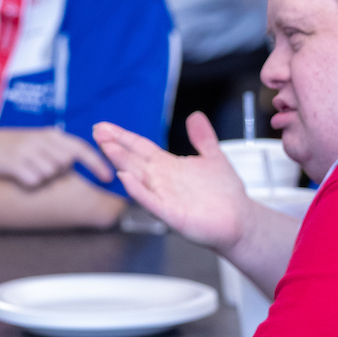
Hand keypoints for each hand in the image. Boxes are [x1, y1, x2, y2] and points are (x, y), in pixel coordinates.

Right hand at [0, 128, 114, 188]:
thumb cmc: (9, 146)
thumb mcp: (35, 141)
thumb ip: (56, 149)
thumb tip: (77, 164)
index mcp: (48, 134)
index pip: (80, 147)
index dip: (96, 162)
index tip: (108, 177)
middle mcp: (40, 140)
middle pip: (66, 162)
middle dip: (61, 171)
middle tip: (43, 170)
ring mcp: (27, 151)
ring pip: (50, 173)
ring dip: (42, 177)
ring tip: (26, 169)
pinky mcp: (14, 164)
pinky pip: (34, 181)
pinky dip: (29, 183)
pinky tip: (18, 176)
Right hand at [93, 112, 253, 252]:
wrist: (240, 220)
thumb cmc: (225, 194)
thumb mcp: (214, 157)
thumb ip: (203, 137)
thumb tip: (195, 115)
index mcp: (168, 166)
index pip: (140, 148)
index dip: (122, 136)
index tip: (104, 126)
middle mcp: (162, 180)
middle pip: (133, 160)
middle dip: (114, 146)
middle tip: (97, 132)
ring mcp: (164, 197)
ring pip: (137, 177)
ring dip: (121, 162)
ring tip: (107, 147)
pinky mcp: (172, 214)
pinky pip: (151, 201)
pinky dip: (137, 190)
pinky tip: (125, 178)